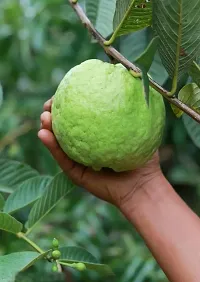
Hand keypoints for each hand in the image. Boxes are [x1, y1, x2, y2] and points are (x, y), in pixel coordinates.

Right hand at [38, 98, 161, 208]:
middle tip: (49, 105)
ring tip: (44, 117)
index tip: (64, 91)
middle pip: (64, 128)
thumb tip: (131, 83)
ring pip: (58, 143)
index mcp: (97, 136)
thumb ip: (132, 110)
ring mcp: (79, 160)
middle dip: (53, 114)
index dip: (69, 105)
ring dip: (47, 128)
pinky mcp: (76, 174)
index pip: (80, 118)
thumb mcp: (140, 129)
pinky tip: (43, 134)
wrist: (143, 187)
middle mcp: (86, 147)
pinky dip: (52, 147)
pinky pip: (62, 159)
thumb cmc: (144, 158)